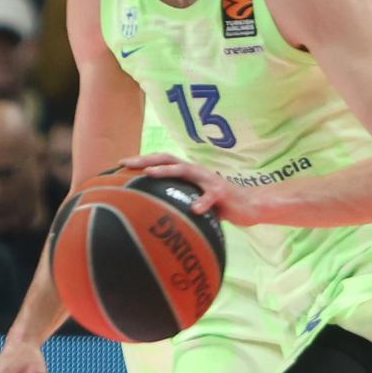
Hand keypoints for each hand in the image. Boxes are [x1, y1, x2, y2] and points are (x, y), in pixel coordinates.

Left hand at [122, 153, 254, 222]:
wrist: (250, 206)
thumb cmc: (219, 206)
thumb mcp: (194, 202)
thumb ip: (178, 202)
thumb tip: (153, 213)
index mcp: (188, 173)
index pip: (162, 161)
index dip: (142, 160)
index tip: (121, 163)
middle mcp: (196, 171)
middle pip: (168, 159)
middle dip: (147, 160)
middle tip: (127, 163)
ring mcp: (209, 180)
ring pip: (186, 171)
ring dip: (167, 171)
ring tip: (150, 174)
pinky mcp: (222, 193)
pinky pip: (211, 197)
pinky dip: (202, 203)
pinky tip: (195, 209)